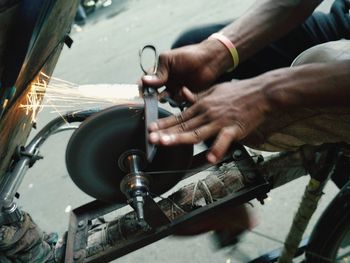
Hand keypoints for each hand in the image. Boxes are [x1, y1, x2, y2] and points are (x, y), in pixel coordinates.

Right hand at [141, 39, 231, 101]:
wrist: (210, 60)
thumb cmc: (189, 55)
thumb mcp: (169, 59)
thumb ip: (158, 71)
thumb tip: (144, 81)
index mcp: (160, 72)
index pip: (146, 82)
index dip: (142, 87)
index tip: (141, 92)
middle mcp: (166, 83)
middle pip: (154, 94)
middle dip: (154, 97)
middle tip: (157, 95)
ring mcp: (176, 90)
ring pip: (167, 100)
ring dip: (168, 98)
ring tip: (173, 92)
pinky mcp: (187, 96)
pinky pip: (180, 103)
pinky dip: (181, 99)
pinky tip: (185, 92)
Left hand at [148, 78, 270, 163]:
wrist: (262, 93)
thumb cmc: (238, 92)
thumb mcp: (215, 90)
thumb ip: (198, 96)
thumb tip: (184, 94)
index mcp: (202, 105)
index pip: (180, 116)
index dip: (165, 123)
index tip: (152, 129)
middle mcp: (208, 113)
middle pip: (184, 125)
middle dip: (166, 133)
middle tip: (151, 139)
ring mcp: (220, 122)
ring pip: (197, 132)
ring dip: (180, 138)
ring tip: (166, 143)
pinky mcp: (234, 129)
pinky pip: (224, 141)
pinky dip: (217, 149)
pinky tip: (209, 158)